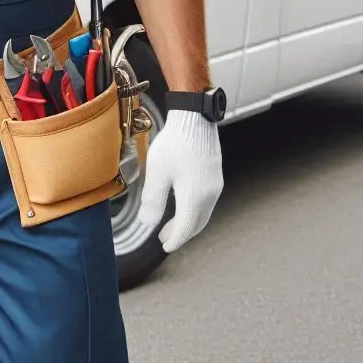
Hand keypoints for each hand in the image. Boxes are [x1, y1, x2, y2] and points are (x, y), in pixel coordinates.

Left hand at [138, 109, 223, 252]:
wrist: (194, 117)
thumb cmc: (175, 143)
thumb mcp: (157, 173)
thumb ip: (152, 200)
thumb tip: (147, 223)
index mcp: (195, 197)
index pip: (185, 228)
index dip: (174, 239)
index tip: (164, 246)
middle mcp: (210, 194)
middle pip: (197, 223)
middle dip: (181, 233)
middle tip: (165, 237)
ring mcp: (215, 183)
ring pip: (203, 212)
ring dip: (188, 220)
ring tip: (172, 222)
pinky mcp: (215, 173)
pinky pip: (206, 200)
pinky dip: (194, 208)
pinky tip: (182, 201)